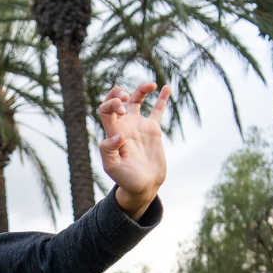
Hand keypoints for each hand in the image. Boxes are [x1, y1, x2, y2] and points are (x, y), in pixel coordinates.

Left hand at [98, 82, 169, 220]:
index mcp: (113, 132)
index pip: (105, 109)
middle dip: (119, 92)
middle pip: (117, 100)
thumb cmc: (126, 180)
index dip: (112, 103)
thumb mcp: (113, 168)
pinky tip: (166, 87)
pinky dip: (162, 98)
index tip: (122, 111)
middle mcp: (124, 126)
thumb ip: (109, 150)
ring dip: (141, 89)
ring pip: (137, 100)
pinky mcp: (152, 130)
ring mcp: (138, 126)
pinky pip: (157, 110)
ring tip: (151, 85)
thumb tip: (118, 135)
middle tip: (127, 98)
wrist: (143, 186)